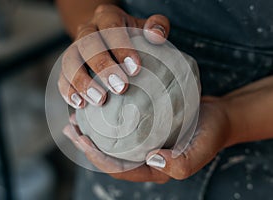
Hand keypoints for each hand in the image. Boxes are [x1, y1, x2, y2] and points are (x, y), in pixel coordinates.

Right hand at [58, 4, 169, 108]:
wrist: (106, 39)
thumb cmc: (131, 37)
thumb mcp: (144, 28)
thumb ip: (156, 26)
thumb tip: (156, 35)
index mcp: (107, 16)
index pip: (111, 26)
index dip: (122, 47)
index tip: (135, 69)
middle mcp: (87, 30)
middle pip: (88, 44)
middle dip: (103, 67)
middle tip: (120, 88)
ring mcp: (73, 48)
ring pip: (70, 61)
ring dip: (83, 82)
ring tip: (100, 100)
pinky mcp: (66, 66)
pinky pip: (61, 77)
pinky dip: (68, 91)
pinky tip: (80, 104)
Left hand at [63, 97, 230, 181]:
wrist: (220, 116)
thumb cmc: (211, 132)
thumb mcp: (203, 148)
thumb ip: (183, 162)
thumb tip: (152, 159)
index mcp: (153, 168)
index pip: (119, 168)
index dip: (97, 158)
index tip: (81, 140)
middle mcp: (144, 158)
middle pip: (109, 156)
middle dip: (86, 146)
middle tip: (71, 129)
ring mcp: (144, 143)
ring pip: (112, 142)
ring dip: (92, 132)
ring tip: (74, 120)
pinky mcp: (145, 128)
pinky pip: (121, 126)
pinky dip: (106, 119)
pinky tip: (95, 106)